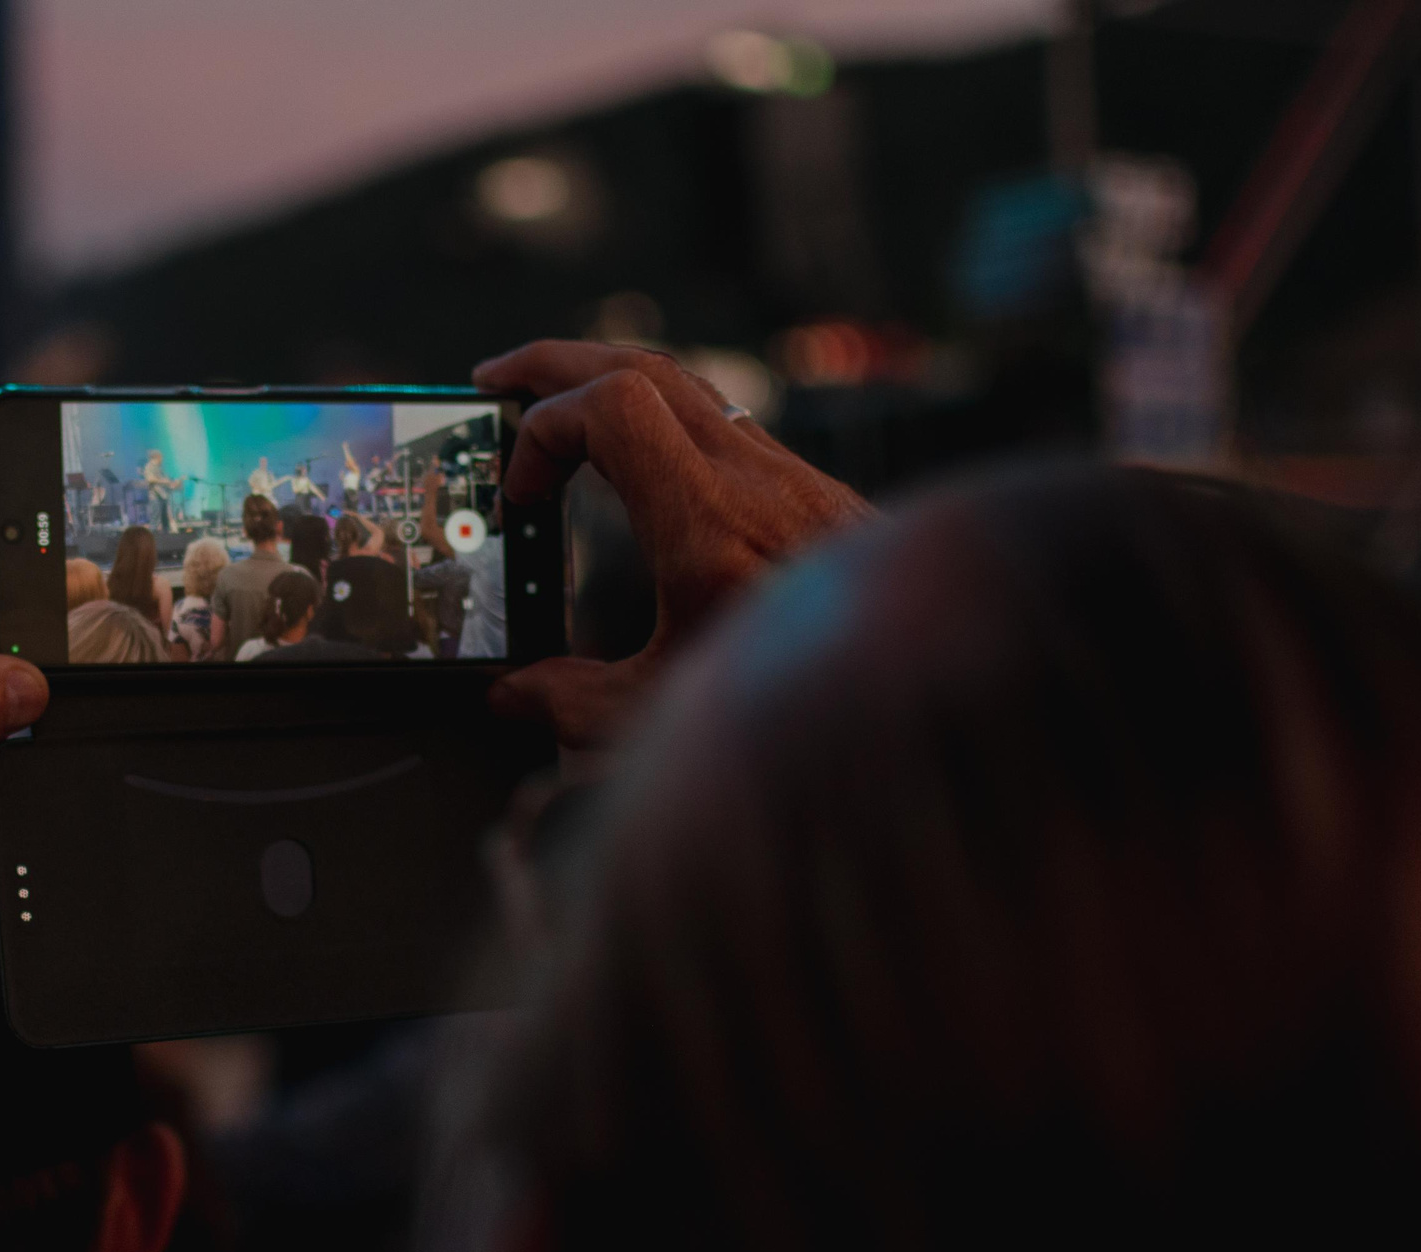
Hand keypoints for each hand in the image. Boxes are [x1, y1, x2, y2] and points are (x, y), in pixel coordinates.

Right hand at [473, 340, 871, 747]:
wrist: (927, 678)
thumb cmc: (808, 703)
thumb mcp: (667, 717)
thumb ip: (575, 704)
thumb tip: (514, 696)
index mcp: (706, 524)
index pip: (610, 409)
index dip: (543, 431)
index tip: (521, 493)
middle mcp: (750, 480)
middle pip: (639, 367)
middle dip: (553, 364)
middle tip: (493, 379)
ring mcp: (783, 474)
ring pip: (682, 381)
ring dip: (605, 376)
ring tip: (550, 396)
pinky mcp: (805, 488)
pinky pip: (717, 415)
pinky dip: (654, 410)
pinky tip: (630, 446)